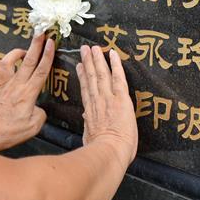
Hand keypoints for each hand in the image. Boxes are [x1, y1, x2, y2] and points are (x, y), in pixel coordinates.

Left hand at [0, 33, 55, 151]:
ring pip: (7, 61)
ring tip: (22, 51)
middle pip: (28, 60)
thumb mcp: (35, 125)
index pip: (41, 70)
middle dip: (35, 44)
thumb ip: (41, 113)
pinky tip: (1, 64)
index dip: (48, 55)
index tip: (52, 42)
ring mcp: (2, 85)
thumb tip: (38, 107)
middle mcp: (15, 85)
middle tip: (41, 31)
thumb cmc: (11, 131)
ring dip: (15, 53)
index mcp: (29, 93)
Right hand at [76, 45, 137, 163]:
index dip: (82, 76)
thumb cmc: (100, 151)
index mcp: (90, 111)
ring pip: (101, 74)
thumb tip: (87, 119)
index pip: (86, 90)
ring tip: (94, 48)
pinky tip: (113, 53)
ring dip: (97, 59)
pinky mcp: (120, 98)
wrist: (108, 151)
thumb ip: (89, 125)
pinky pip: (118, 77)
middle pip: (91, 77)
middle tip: (84, 49)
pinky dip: (115, 64)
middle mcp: (97, 101)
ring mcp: (108, 97)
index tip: (79, 67)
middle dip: (88, 62)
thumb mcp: (89, 137)